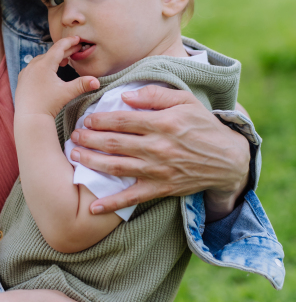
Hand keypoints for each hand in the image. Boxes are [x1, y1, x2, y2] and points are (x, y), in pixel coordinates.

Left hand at [15, 37, 98, 118]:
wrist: (30, 118)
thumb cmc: (48, 105)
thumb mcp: (67, 93)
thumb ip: (82, 84)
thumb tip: (97, 81)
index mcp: (44, 64)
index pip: (59, 47)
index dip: (70, 42)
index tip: (78, 39)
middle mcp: (33, 65)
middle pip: (51, 53)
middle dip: (64, 51)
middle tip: (76, 49)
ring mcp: (26, 72)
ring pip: (41, 60)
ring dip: (53, 58)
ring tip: (64, 61)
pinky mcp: (22, 80)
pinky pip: (34, 67)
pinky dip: (43, 66)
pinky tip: (49, 71)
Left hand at [68, 84, 249, 217]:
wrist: (228, 159)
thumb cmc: (203, 125)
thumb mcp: (185, 101)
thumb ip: (155, 95)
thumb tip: (125, 96)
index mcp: (163, 123)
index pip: (123, 120)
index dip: (101, 120)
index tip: (87, 119)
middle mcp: (158, 147)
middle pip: (115, 143)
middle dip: (90, 139)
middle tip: (74, 136)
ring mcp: (158, 170)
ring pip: (117, 167)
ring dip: (92, 162)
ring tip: (75, 156)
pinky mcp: (161, 188)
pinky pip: (132, 197)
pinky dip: (111, 203)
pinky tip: (93, 206)